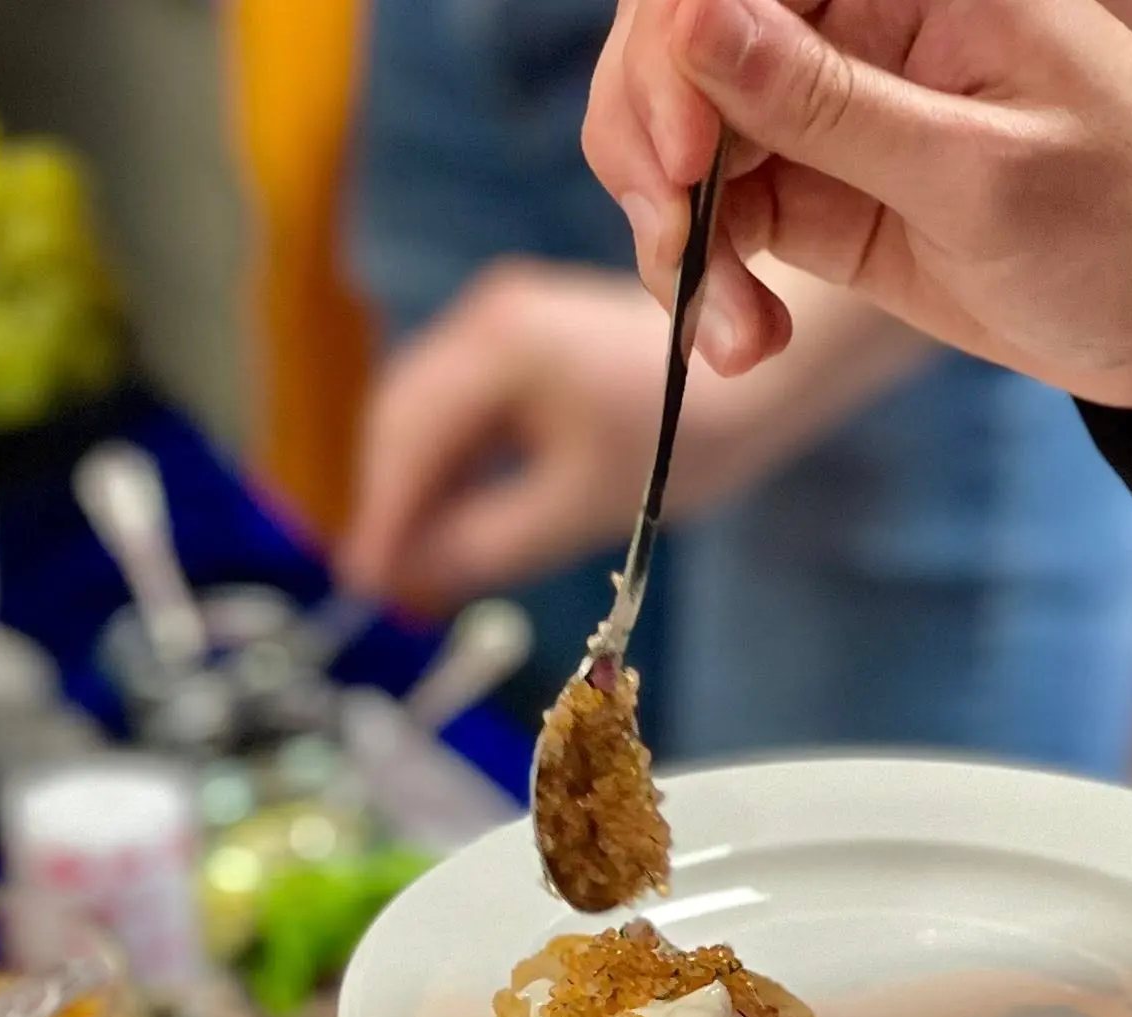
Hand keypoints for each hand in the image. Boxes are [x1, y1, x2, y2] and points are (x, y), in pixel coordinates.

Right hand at [338, 262, 744, 614]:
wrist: (768, 368)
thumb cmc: (688, 435)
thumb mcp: (580, 506)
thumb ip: (486, 544)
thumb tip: (408, 580)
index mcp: (501, 344)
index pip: (406, 436)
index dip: (379, 516)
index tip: (362, 584)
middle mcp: (488, 317)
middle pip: (402, 417)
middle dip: (388, 502)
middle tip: (379, 585)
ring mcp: (502, 322)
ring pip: (426, 415)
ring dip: (414, 488)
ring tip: (409, 565)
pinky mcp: (521, 340)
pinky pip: (460, 409)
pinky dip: (447, 467)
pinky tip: (448, 523)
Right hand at [584, 0, 1131, 406]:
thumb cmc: (1113, 220)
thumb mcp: (975, 170)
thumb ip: (829, 104)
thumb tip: (696, 25)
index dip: (674, 51)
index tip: (685, 161)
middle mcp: (842, 22)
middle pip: (673, 49)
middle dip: (651, 155)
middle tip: (677, 257)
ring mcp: (813, 110)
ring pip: (674, 145)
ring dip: (675, 243)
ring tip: (732, 335)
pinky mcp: (802, 194)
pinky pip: (707, 226)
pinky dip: (704, 290)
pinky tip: (743, 342)